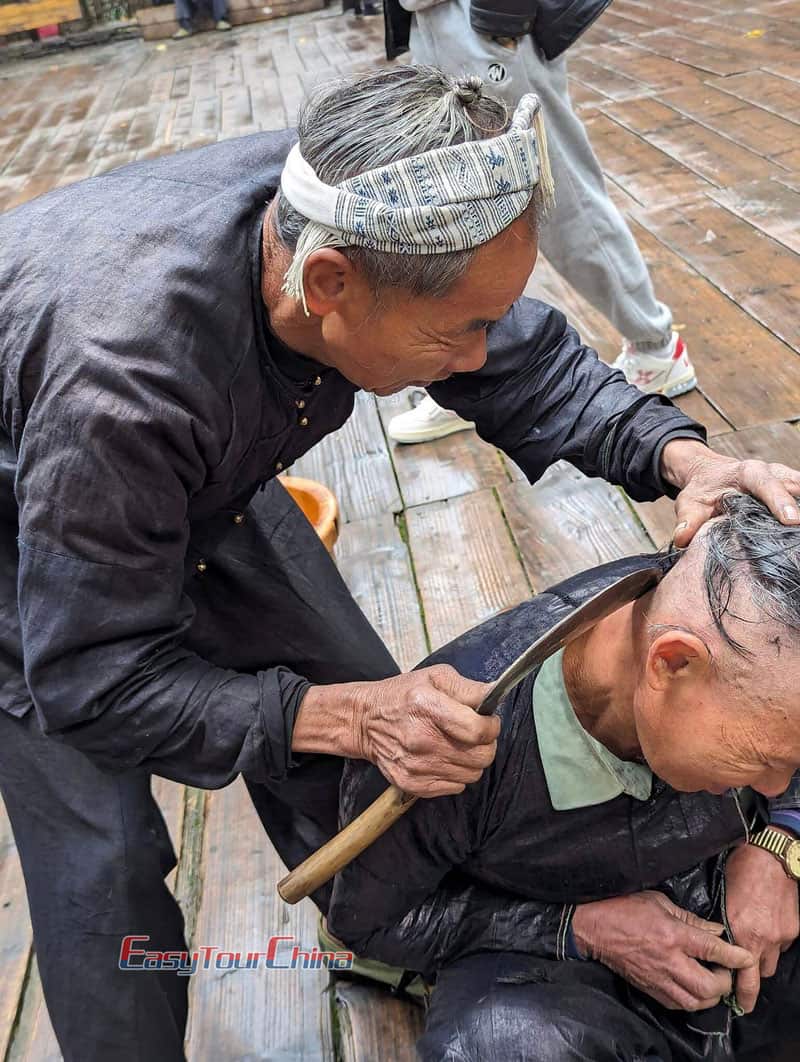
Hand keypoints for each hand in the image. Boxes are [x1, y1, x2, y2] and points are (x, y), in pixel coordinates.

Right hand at [294, 665, 498, 796]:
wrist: (364, 721)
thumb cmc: (402, 695)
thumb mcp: (435, 677)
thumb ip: (468, 687)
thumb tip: (495, 696)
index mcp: (428, 708)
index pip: (478, 731)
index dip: (492, 727)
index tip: (488, 721)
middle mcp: (422, 740)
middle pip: (481, 757)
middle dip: (486, 744)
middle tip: (475, 734)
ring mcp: (416, 766)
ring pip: (472, 774)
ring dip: (472, 760)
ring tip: (457, 745)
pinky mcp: (412, 784)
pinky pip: (455, 787)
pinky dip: (456, 774)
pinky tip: (443, 757)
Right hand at [571, 891, 754, 1011]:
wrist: (594, 928)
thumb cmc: (625, 907)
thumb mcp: (659, 902)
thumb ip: (690, 918)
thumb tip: (715, 931)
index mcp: (672, 935)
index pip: (712, 950)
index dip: (734, 956)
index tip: (746, 957)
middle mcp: (668, 961)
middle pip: (708, 986)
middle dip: (724, 982)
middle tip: (725, 970)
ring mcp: (658, 978)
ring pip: (696, 1002)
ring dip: (710, 995)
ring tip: (712, 981)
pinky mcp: (650, 989)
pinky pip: (679, 1005)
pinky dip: (693, 1000)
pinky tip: (693, 988)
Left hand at [659, 439, 799, 547]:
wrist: (710, 476)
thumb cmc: (702, 491)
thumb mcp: (690, 503)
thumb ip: (687, 520)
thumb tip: (681, 538)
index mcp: (748, 472)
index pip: (766, 484)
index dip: (779, 501)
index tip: (791, 520)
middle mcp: (771, 472)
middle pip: (792, 486)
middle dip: (799, 505)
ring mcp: (784, 480)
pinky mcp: (790, 489)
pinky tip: (799, 532)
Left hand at [724, 840, 799, 1012]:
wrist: (774, 857)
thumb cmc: (742, 869)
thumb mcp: (723, 896)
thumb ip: (722, 922)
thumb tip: (719, 938)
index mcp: (740, 932)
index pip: (739, 975)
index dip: (736, 991)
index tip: (733, 999)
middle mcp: (761, 940)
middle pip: (757, 978)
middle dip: (749, 989)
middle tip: (743, 997)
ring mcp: (780, 937)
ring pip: (771, 964)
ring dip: (761, 962)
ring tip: (752, 952)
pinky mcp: (793, 931)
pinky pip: (782, 947)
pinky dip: (774, 944)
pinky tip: (767, 929)